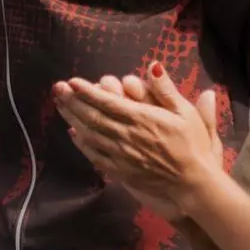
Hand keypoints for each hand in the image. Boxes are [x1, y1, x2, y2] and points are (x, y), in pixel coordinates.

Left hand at [54, 62, 222, 215]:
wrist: (192, 183)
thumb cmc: (192, 145)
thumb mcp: (186, 112)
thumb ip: (167, 89)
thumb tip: (153, 65)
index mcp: (141, 119)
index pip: (108, 102)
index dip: (88, 92)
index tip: (72, 82)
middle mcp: (127, 136)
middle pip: (93, 117)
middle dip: (73, 101)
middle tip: (57, 89)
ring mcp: (121, 155)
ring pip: (90, 134)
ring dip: (72, 119)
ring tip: (59, 105)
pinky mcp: (120, 171)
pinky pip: (96, 155)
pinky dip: (82, 144)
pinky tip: (73, 134)